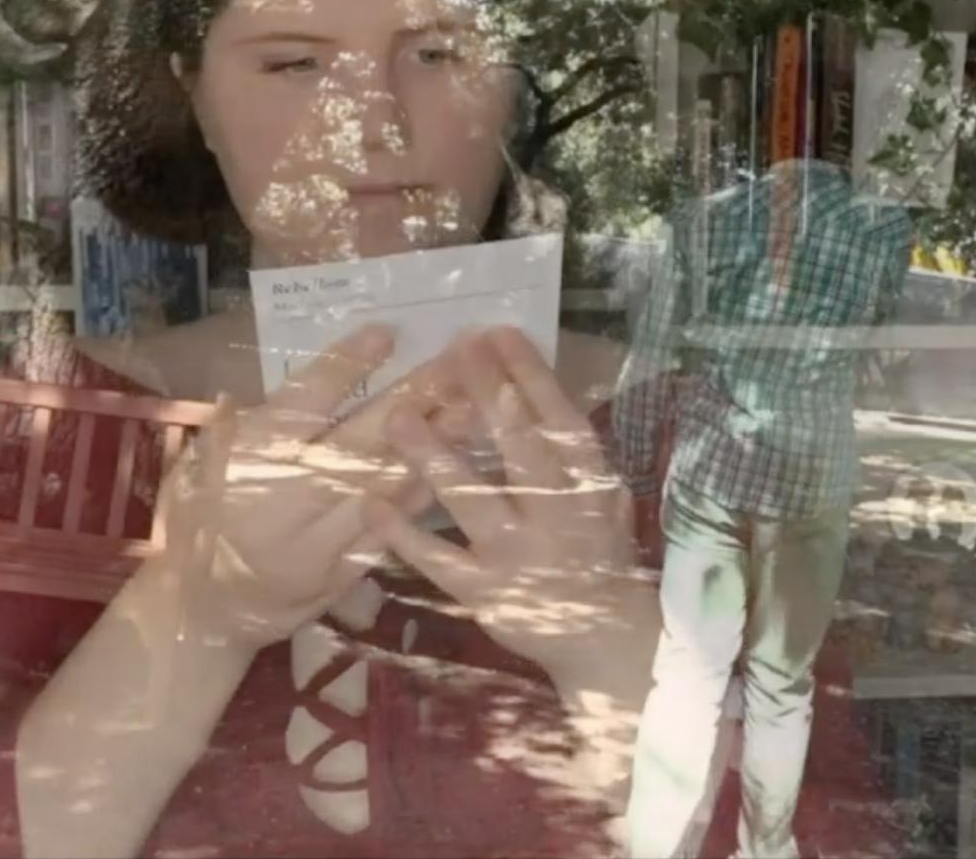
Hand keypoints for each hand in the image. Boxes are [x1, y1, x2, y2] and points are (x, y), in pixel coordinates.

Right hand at [154, 324, 450, 650]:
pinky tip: (461, 469)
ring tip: (475, 407)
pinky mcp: (344, 571)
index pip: (304, 403)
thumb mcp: (193, 472)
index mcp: (252, 462)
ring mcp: (322, 539)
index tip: (386, 333)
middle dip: (413, 399)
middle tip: (457, 363)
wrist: (203, 612)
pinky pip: (393, 530)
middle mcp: (291, 498)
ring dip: (435, 446)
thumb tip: (238, 395)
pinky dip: (425, 498)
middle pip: (361, 440)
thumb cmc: (197, 527)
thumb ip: (223, 434)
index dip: (345, 366)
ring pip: (387, 485)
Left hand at [364, 327, 656, 690]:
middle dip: (487, 394)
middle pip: (519, 446)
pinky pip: (438, 558)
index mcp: (589, 486)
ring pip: (472, 498)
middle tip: (453, 350)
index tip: (500, 333)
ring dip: (434, 455)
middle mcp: (557, 515)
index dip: (530, 375)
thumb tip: (538, 388)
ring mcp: (518, 554)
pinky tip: (370, 503)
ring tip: (397, 415)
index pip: (561, 420)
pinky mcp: (485, 592)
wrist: (605, 642)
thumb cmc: (599, 555)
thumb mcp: (604, 498)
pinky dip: (403, 533)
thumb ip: (573, 453)